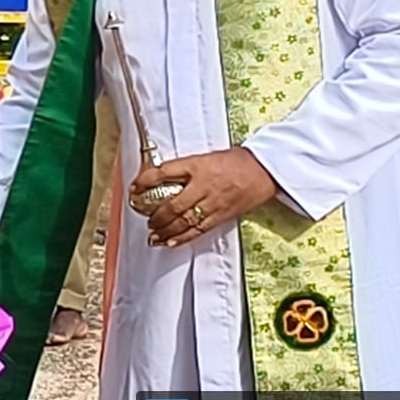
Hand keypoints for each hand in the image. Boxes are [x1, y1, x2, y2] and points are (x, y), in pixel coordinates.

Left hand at [133, 148, 277, 247]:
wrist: (264, 170)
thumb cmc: (235, 161)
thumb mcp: (206, 158)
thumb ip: (185, 169)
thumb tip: (161, 177)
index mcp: (197, 165)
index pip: (165, 172)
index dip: (146, 180)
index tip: (134, 187)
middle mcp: (204, 185)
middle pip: (173, 204)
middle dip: (156, 214)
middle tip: (145, 217)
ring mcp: (213, 202)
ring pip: (184, 220)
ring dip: (165, 230)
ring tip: (152, 235)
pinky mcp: (221, 215)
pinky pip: (198, 229)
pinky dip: (182, 237)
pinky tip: (170, 242)